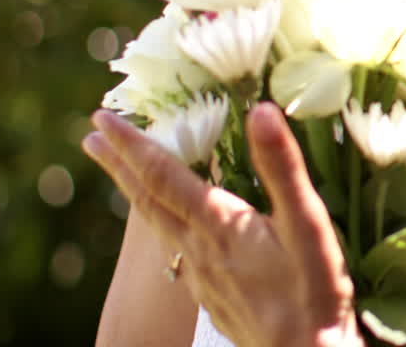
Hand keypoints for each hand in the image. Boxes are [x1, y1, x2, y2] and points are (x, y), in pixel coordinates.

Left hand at [83, 104, 360, 346]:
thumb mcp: (307, 222)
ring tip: (121, 173)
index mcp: (217, 224)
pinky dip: (160, 224)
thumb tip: (259, 110)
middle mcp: (198, 248)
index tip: (103, 117)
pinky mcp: (209, 296)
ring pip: (156, 226)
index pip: (162, 175)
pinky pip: (173, 250)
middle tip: (92, 134)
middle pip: (147, 200)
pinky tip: (169, 230)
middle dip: (119, 164)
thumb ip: (281, 166)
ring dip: (135, 193)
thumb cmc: (313, 290)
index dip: (132, 144)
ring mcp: (200, 276)